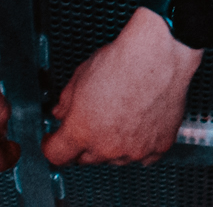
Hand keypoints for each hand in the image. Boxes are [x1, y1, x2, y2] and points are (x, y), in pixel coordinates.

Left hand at [42, 13, 200, 165]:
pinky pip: (144, 156)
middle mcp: (105, 147)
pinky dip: (141, 145)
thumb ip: (65, 103)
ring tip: (121, 118)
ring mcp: (134, 150)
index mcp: (80, 131)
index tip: (55, 139)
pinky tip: (141, 125)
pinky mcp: (158, 146)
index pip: (56, 155)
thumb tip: (61, 113)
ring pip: (115, 158)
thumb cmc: (123, 60)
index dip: (52, 145)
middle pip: (85, 158)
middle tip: (93, 122)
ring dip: (112, 145)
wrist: (159, 54)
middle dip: (84, 143)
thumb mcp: (80, 76)